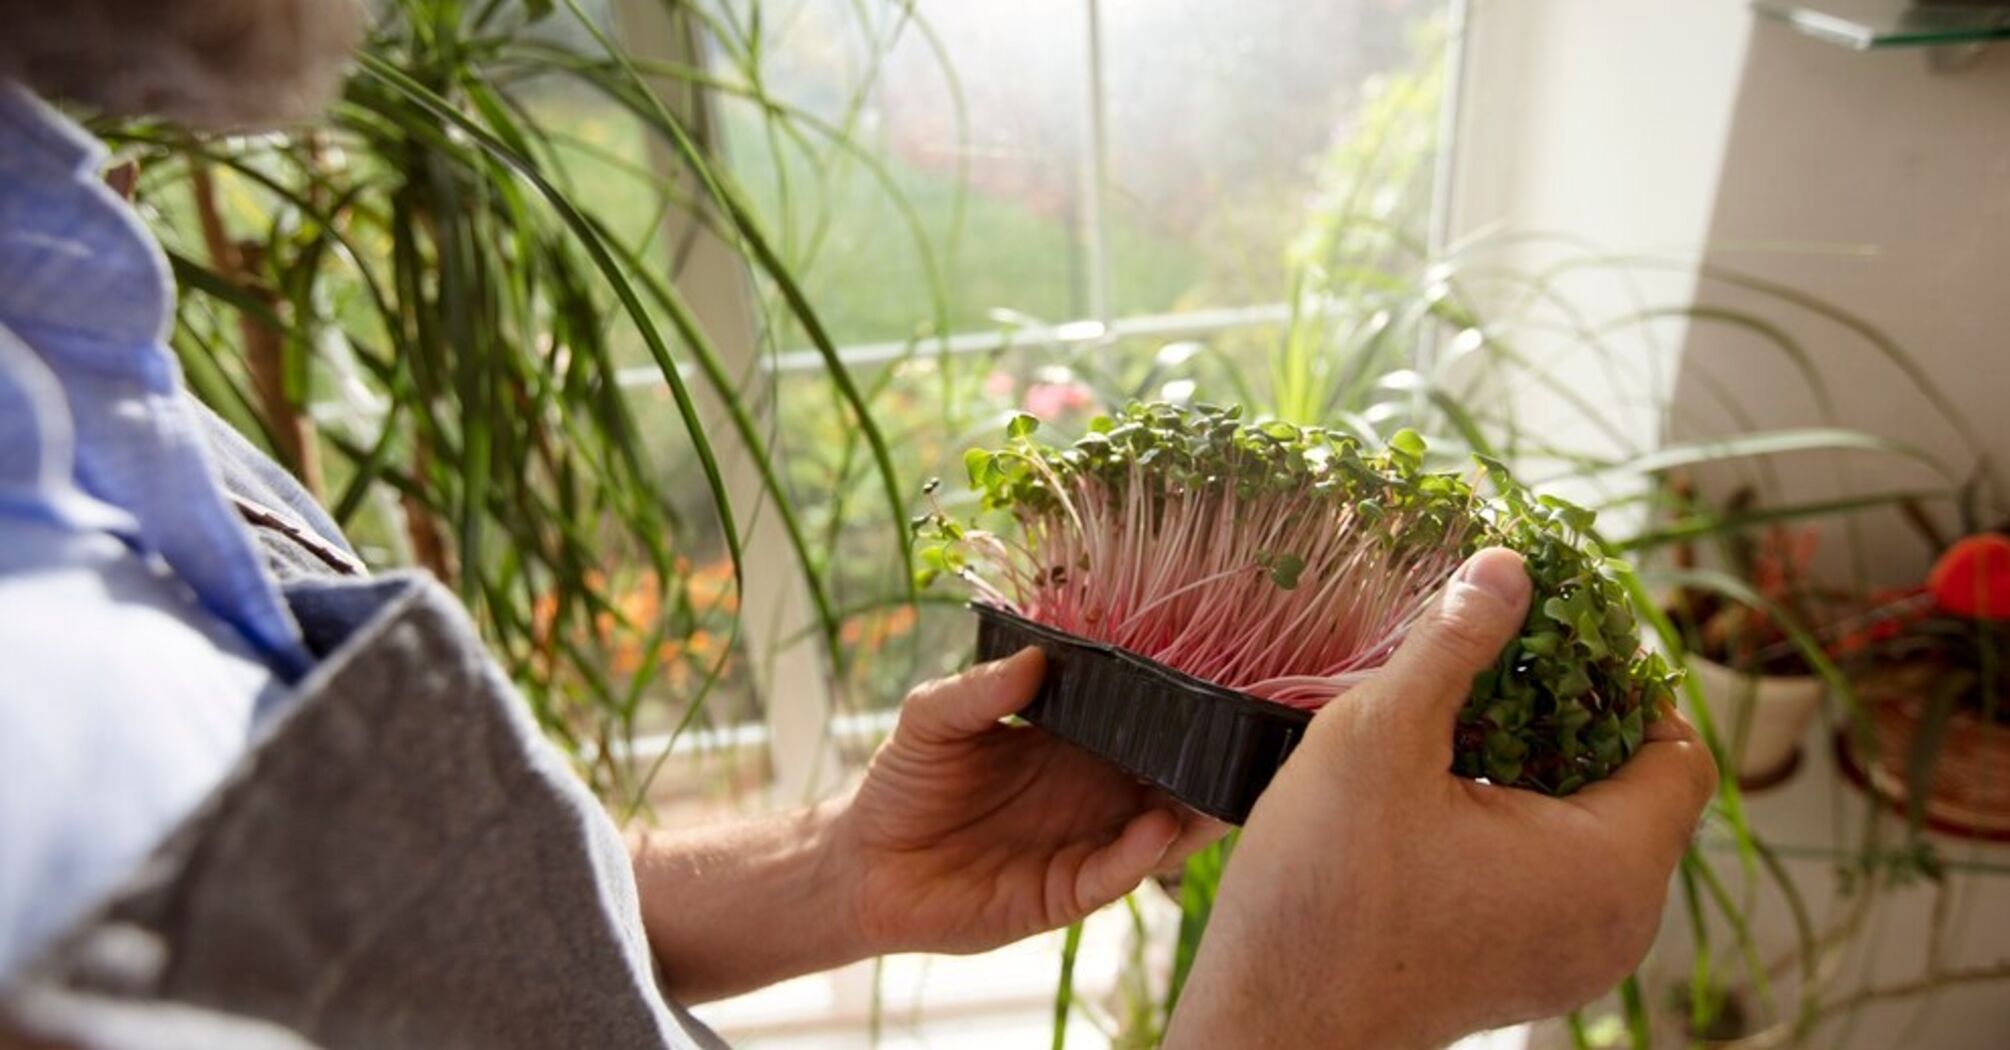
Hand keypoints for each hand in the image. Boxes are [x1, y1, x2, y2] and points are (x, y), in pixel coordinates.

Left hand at [833, 648, 1227, 955]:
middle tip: (1246, 734)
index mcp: (1073, 743)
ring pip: (1160, 828)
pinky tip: (1157, 829)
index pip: (1140, 721)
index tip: (1220, 679)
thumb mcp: (932, 718)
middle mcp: (1092, 793)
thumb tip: (1035, 658)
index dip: (1178, 705)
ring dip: (1195, 811)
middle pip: (1170, 775)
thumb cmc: (904, 783)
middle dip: (1208, 758)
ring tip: (1224, 786)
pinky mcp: (1062, 893)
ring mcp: (1083, 843)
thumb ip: (979, 691)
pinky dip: (1140, 854)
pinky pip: (1112, 875)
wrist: (863, 862)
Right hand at [1167, 548, 1718, 1048]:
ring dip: (1538, 767)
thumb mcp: (1378, 740)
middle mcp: (1616, 925)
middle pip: (1637, 787)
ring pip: (1591, 830)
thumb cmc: (1325, 898)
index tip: (1553, 639)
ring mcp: (1574, 957)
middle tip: (1494, 668)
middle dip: (1571, 716)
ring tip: (1457, 726)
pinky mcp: (1528, 970)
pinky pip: (1555, 874)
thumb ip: (1452, 645)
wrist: (1274, 1025)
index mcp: (1611, 868)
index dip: (1627, 680)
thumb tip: (1506, 565)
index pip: (1679, 749)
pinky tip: (1439, 791)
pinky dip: (1518, 821)